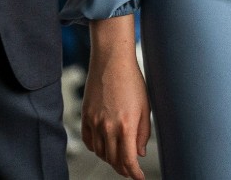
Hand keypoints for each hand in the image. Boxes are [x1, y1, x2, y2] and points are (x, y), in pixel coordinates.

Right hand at [81, 48, 149, 178]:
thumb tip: (139, 153)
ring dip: (110, 159)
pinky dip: (96, 148)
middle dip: (123, 168)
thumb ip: (143, 133)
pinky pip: (89, 141)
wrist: (111, 62)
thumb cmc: (132, 81)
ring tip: (119, 157)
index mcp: (126, 125)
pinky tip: (104, 147)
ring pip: (100, 153)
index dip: (134, 173)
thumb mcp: (145, 107)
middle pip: (113, 160)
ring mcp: (94, 122)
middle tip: (131, 169)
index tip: (139, 178)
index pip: (128, 160)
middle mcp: (108, 127)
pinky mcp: (85, 117)